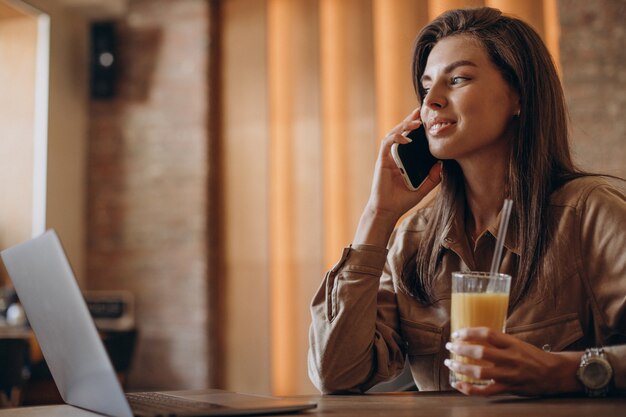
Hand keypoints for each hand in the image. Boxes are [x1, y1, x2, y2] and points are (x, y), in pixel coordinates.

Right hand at [353, 108, 441, 246]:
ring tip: (416, 122)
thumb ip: (432, 178)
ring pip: (393, 134)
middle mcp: (394, 156)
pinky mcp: (382, 161)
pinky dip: (396, 138)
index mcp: (402, 160)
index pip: (408, 139)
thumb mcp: (422, 189)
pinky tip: (406, 138)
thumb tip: (441, 164)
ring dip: (403, 126)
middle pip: (400, 132)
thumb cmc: (402, 201)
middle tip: (420, 112)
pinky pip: (387, 144)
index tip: (426, 120)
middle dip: (409, 121)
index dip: (415, 129)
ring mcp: (387, 157)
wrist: (388, 211)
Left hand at [444, 327, 582, 396]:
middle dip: (460, 349)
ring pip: (479, 372)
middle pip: (480, 352)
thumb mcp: (518, 343)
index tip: (457, 333)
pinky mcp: (508, 388)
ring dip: (461, 367)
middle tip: (449, 346)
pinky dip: (469, 389)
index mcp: (512, 343)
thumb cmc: (533, 356)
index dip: (469, 332)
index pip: (488, 334)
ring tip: (450, 363)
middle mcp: (510, 358)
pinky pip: (485, 391)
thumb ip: (499, 341)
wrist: (555, 373)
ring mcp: (509, 375)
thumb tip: (474, 335)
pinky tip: (458, 384)